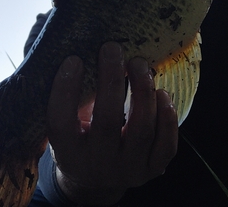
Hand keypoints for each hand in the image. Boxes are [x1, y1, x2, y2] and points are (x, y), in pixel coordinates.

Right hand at [46, 42, 177, 205]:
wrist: (94, 180)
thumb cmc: (77, 139)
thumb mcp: (65, 124)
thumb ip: (70, 98)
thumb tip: (80, 48)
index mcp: (67, 153)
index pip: (61, 122)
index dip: (65, 90)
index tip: (74, 59)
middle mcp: (97, 165)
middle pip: (107, 122)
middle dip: (111, 79)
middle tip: (112, 48)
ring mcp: (127, 170)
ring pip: (141, 130)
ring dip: (142, 91)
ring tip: (138, 63)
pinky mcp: (151, 170)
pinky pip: (166, 145)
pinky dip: (167, 118)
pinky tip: (162, 93)